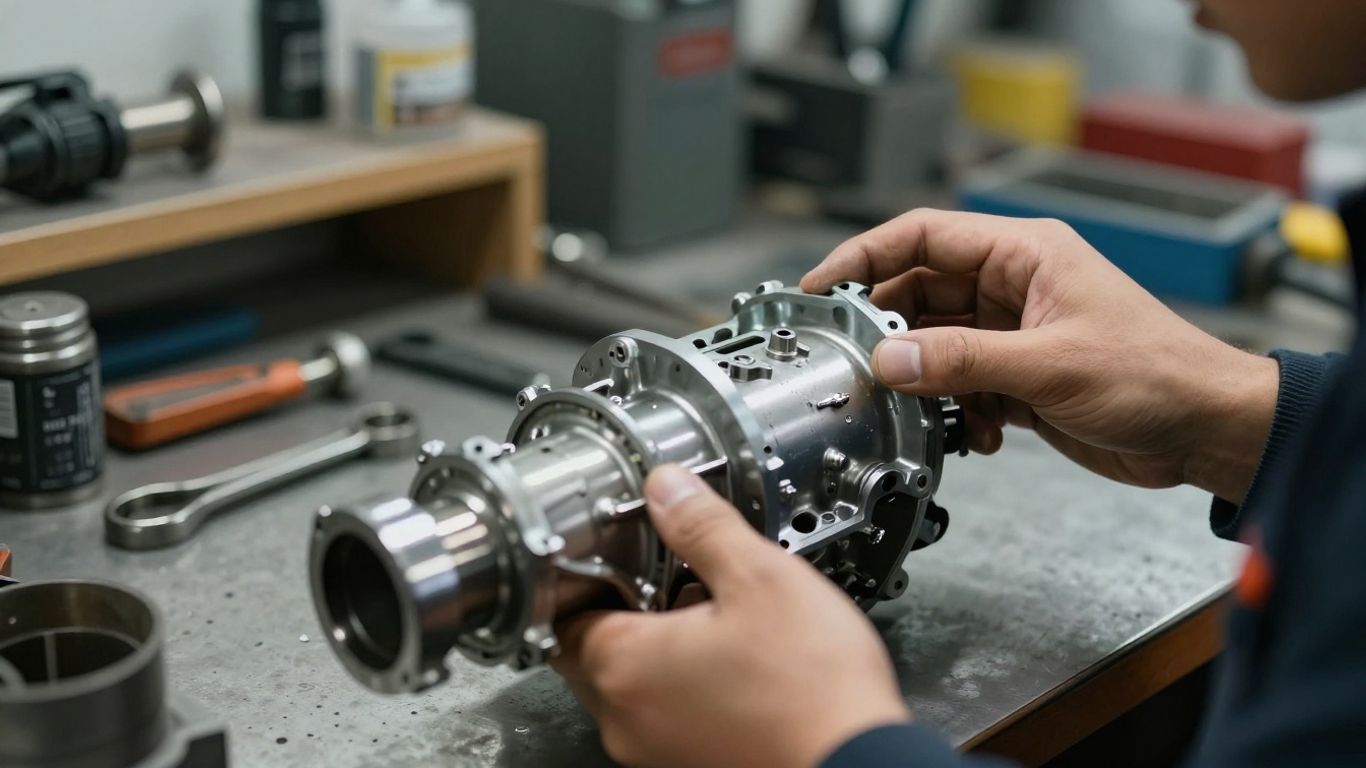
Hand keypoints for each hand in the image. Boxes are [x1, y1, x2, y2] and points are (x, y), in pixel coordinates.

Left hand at [552, 465, 909, 767]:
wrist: (858, 764)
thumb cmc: (812, 689)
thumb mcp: (759, 579)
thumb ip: (702, 527)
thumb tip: (667, 488)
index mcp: (625, 667)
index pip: (564, 614)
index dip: (589, 577)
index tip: (619, 555)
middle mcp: (625, 719)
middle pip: (592, 652)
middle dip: (624, 613)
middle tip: (670, 580)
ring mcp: (653, 754)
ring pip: (629, 688)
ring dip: (655, 651)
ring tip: (709, 619)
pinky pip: (663, 719)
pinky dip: (681, 688)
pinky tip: (730, 665)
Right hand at [802, 209, 1277, 503]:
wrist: (1207, 429)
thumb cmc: (1157, 374)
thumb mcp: (1049, 365)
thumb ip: (963, 362)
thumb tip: (890, 359)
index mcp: (1022, 253)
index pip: (920, 236)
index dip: (862, 256)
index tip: (819, 288)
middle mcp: (1011, 286)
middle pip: (918, 293)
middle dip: (886, 331)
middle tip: (853, 362)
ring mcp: (1012, 332)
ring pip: (935, 345)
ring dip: (923, 380)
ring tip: (916, 408)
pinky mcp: (1018, 376)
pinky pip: (959, 385)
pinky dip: (954, 412)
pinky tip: (974, 435)